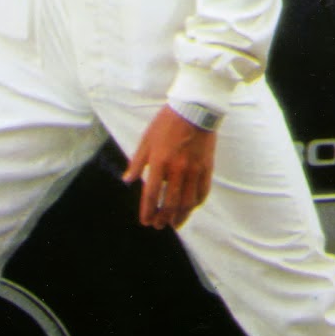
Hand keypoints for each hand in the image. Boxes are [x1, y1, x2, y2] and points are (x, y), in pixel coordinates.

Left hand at [121, 104, 216, 230]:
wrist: (193, 110)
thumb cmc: (166, 123)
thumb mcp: (146, 140)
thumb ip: (137, 162)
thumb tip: (127, 180)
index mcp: (159, 162)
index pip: (151, 194)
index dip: (148, 211)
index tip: (145, 221)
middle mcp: (177, 169)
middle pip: (170, 203)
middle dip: (163, 218)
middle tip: (159, 226)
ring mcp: (194, 170)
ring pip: (187, 202)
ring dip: (180, 216)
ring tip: (174, 224)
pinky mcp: (206, 167)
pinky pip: (202, 191)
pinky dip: (196, 203)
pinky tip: (190, 208)